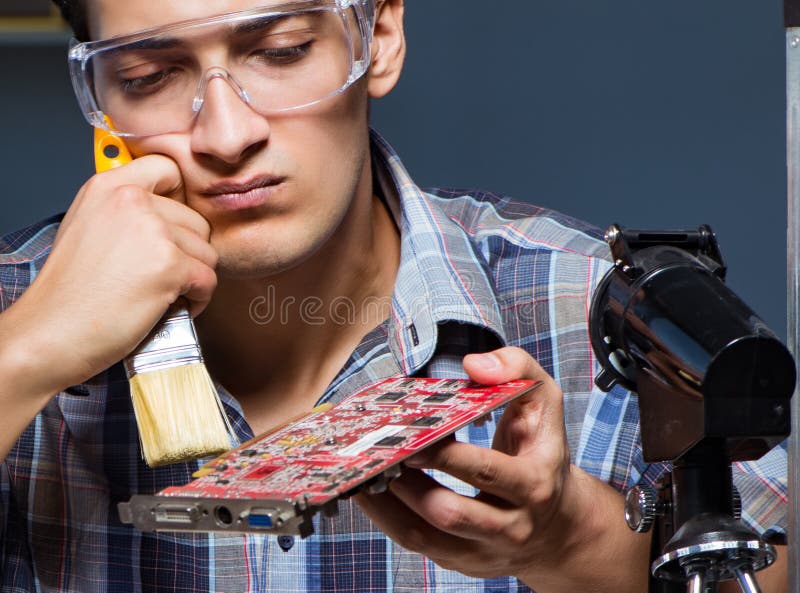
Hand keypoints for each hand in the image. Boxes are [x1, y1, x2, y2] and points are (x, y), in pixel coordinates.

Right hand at [3, 155, 216, 395]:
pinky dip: (198, 298)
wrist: (51, 332)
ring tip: (163, 294)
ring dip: (194, 277)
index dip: (178, 198)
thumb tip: (169, 211)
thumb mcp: (88, 226)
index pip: (167, 168)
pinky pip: (209, 279)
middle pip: (196, 220)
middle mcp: (132, 201)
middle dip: (187, 252)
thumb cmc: (70, 292)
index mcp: (109, 186)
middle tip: (162, 276)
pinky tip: (172, 307)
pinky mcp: (170, 265)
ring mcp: (153, 232)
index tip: (171, 225)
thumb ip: (126, 211)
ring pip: (207, 252)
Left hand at [355, 346, 649, 592]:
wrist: (559, 524)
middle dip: (407, 482)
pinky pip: (417, 545)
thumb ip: (517, 369)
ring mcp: (484, 549)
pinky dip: (386, 518)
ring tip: (363, 471)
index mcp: (534, 484)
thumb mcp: (544, 403)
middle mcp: (512, 525)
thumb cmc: (541, 452)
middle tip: (378, 453)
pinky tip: (368, 491)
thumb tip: (473, 364)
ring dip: (387, 503)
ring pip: (425, 535)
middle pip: (449, 512)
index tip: (413, 434)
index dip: (445, 455)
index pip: (485, 472)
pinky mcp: (461, 561)